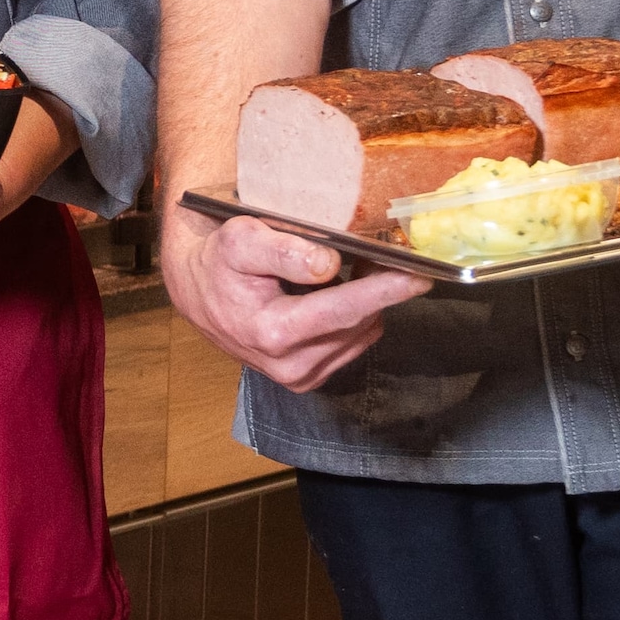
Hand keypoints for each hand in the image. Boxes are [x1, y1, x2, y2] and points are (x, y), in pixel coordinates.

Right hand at [157, 197, 424, 395]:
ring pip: (360, 334)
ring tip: (354, 271)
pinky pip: (351, 345)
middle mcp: (289, 365)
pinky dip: (355, 318)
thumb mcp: (240, 240)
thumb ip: (283, 250)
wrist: (198, 292)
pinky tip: (340, 295)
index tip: (421, 275)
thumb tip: (328, 265)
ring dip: (367, 303)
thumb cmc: (220, 260)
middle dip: (380, 289)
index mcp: (272, 333)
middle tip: (389, 255)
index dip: (384, 290)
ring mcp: (299, 377)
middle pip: (358, 323)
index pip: (343, 311)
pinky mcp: (307, 379)